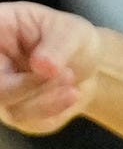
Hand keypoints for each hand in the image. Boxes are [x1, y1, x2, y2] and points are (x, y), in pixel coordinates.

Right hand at [0, 3, 101, 133]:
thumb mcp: (72, 33)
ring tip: (71, 78)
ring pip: (8, 104)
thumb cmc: (72, 40)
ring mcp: (0, 89)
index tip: (35, 67)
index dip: (0, 58)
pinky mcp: (12, 112)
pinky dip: (53, 109)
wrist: (88, 69)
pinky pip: (26, 119)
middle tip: (66, 74)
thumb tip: (41, 65)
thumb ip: (58, 46)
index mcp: (0, 29)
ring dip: (47, 96)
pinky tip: (70, 94)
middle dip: (28, 84)